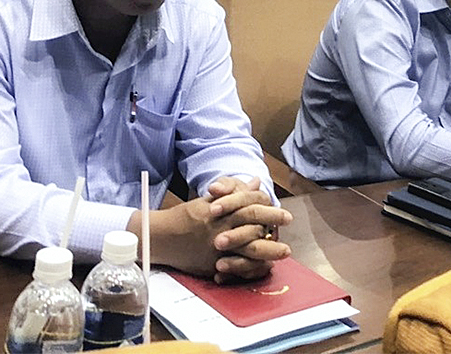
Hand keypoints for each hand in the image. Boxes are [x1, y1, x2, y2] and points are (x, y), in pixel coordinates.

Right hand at [137, 176, 290, 281]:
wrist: (162, 237)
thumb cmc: (187, 216)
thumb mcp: (210, 200)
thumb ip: (234, 191)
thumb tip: (255, 182)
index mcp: (221, 211)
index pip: (249, 205)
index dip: (268, 207)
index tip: (284, 212)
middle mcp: (221, 228)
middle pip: (252, 225)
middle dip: (273, 224)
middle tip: (289, 224)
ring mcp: (217, 248)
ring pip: (248, 249)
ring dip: (268, 250)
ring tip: (284, 251)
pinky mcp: (213, 264)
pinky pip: (237, 267)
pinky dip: (251, 268)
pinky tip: (264, 266)